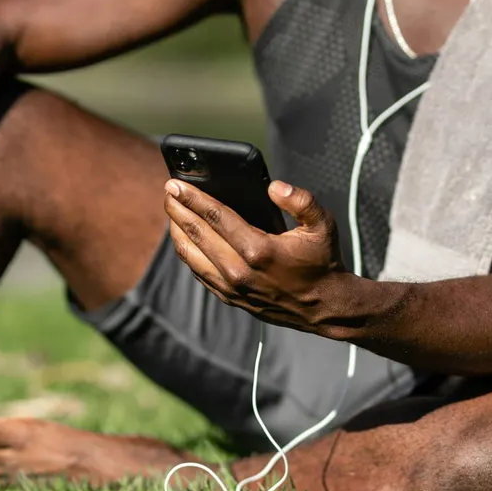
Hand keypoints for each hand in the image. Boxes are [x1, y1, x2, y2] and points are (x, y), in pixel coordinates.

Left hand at [163, 178, 348, 331]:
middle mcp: (240, 271)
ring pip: (191, 256)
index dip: (192, 198)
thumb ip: (301, 201)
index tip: (175, 184)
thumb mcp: (323, 225)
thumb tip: (274, 188)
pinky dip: (188, 253)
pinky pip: (199, 272)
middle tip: (167, 191)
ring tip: (173, 212)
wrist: (324, 306)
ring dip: (177, 231)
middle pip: (197, 234)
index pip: (215, 217)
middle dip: (178, 209)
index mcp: (259, 250)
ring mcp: (232, 288)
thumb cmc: (322, 262)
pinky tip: (185, 238)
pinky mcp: (230, 298)